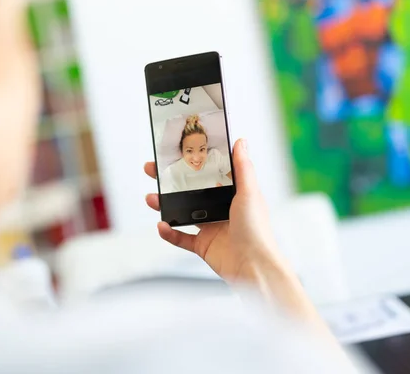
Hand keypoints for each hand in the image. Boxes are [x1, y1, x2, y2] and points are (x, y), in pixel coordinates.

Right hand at [146, 141, 338, 339]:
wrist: (254, 268)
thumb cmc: (258, 231)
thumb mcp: (250, 193)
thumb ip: (243, 167)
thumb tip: (240, 141)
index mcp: (231, 195)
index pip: (207, 173)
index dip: (191, 164)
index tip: (176, 154)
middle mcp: (220, 209)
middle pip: (189, 191)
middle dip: (169, 181)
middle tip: (153, 171)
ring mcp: (210, 228)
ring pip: (181, 212)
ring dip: (164, 205)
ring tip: (151, 198)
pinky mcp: (203, 246)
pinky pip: (180, 238)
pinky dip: (169, 233)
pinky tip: (161, 226)